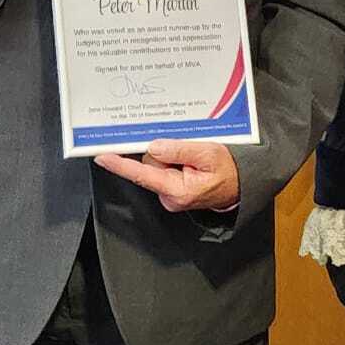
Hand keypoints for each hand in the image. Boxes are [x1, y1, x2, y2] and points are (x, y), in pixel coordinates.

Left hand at [93, 140, 240, 212]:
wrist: (242, 185)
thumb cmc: (229, 171)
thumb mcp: (208, 153)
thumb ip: (179, 150)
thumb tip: (154, 147)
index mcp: (178, 190)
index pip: (142, 174)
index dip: (120, 165)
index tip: (102, 157)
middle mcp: (170, 197)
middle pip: (150, 165)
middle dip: (163, 152)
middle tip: (189, 150)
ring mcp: (170, 195)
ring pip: (156, 165)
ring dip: (171, 156)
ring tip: (194, 158)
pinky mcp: (171, 191)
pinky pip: (163, 170)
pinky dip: (173, 161)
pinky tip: (190, 162)